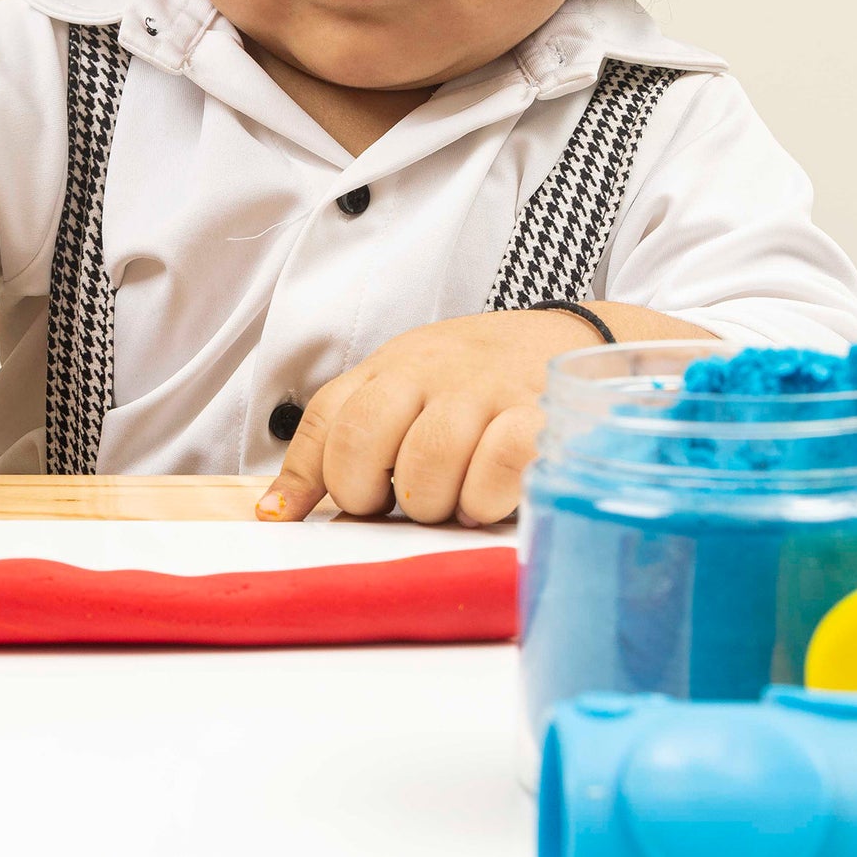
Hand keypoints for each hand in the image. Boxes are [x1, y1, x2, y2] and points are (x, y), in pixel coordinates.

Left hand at [256, 310, 603, 526]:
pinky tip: (491, 498)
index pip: (327, 418)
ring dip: (434, 504)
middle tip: (399, 503)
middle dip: (371, 496)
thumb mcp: (407, 391)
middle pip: (363, 444)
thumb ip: (346, 439)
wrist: (581, 339)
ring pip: (426, 467)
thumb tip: (275, 512)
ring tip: (454, 499)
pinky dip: (486, 499)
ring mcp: (485, 390)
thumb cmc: (481, 381)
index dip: (309, 477)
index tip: (298, 517)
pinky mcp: (539, 414)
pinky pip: (497, 468)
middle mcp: (431, 371)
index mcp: (391, 366)